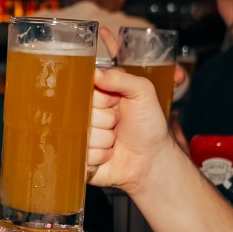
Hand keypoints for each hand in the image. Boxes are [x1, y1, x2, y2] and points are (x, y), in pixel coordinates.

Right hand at [89, 65, 186, 195]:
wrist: (152, 159)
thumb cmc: (149, 125)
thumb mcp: (143, 93)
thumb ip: (121, 78)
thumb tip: (95, 72)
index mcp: (97, 94)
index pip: (84, 90)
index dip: (102, 99)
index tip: (116, 103)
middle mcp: (86, 113)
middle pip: (80, 113)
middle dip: (106, 120)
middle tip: (118, 123)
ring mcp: (81, 135)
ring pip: (82, 134)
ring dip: (105, 140)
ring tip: (116, 140)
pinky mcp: (80, 156)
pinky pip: (83, 153)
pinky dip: (101, 156)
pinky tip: (111, 154)